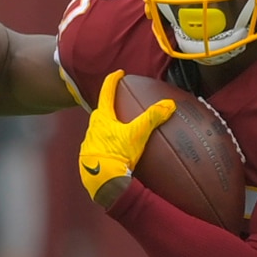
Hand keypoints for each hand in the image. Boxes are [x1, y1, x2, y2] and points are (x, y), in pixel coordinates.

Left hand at [79, 70, 174, 203]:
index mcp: (103, 118)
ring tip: (118, 132)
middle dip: (109, 107)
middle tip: (119, 106)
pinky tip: (113, 154)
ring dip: (106, 128)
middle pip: (100, 112)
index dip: (113, 80)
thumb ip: (153, 118)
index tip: (119, 73)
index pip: (107, 92)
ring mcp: (88, 144)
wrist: (104, 182)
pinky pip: (95, 147)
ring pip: (96, 130)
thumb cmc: (119, 156)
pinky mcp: (87, 159)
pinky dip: (104, 146)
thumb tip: (169, 104)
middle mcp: (92, 128)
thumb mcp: (138, 135)